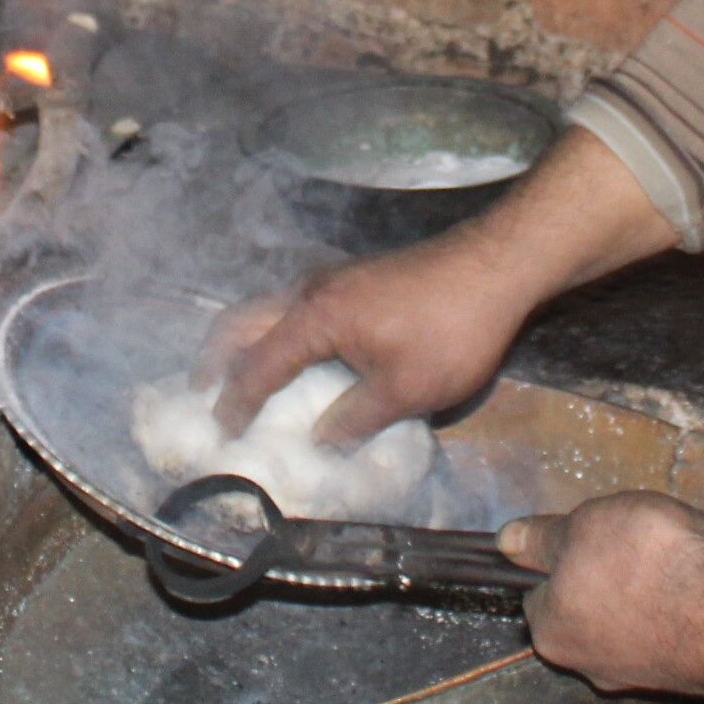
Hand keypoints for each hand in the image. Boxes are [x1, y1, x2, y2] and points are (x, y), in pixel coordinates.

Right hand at [195, 229, 537, 445]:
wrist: (498, 265)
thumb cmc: (452, 330)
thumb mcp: (407, 391)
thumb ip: (356, 419)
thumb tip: (320, 438)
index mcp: (315, 318)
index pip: (258, 365)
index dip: (236, 401)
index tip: (221, 429)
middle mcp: (313, 291)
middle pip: (245, 321)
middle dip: (218, 356)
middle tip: (205, 390)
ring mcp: (335, 279)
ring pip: (270, 307)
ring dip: (248, 340)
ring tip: (242, 374)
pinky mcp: (357, 277)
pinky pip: (296, 304)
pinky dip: (278, 330)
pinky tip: (296, 352)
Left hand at [502, 493, 703, 696]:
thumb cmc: (644, 562)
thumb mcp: (582, 527)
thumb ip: (544, 539)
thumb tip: (507, 542)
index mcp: (553, 633)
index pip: (540, 593)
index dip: (561, 556)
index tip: (590, 532)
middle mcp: (593, 665)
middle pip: (600, 598)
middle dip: (628, 559)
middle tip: (653, 526)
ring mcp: (646, 674)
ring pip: (653, 604)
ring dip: (676, 567)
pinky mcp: (693, 673)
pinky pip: (691, 618)